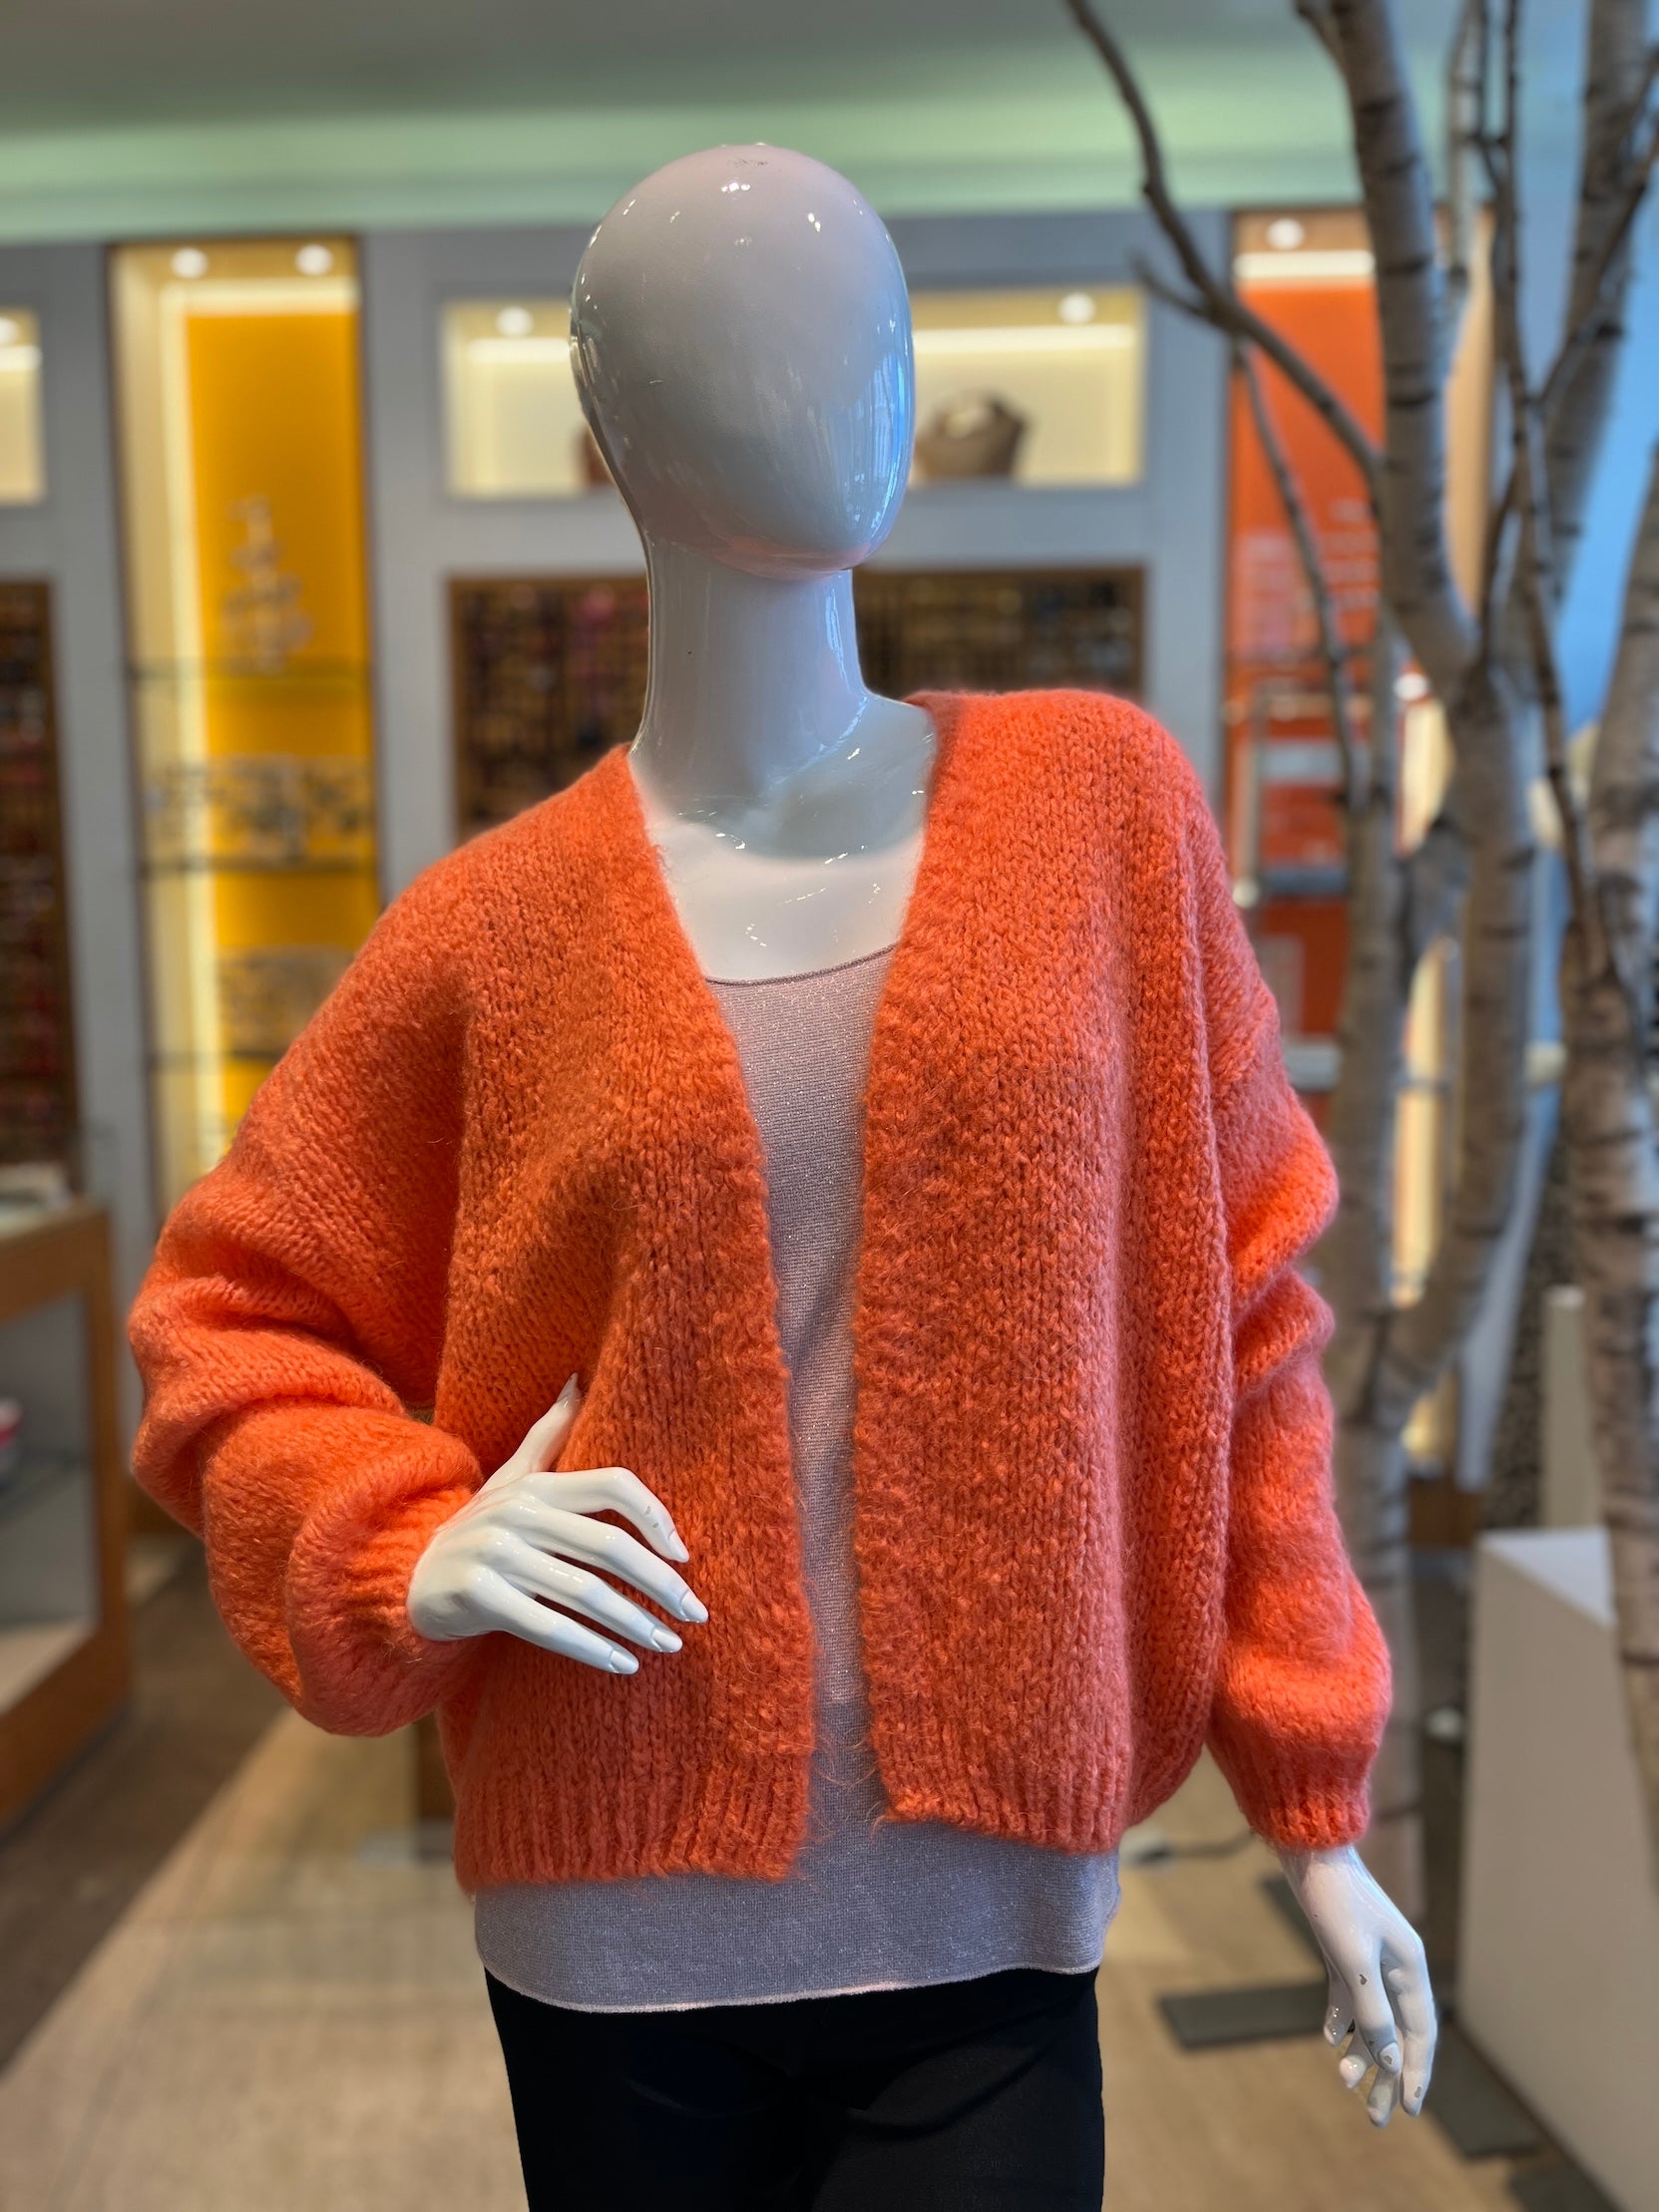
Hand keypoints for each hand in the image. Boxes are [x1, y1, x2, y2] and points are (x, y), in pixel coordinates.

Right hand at [406, 1377, 706, 1673]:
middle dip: (660, 1583)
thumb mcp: (509, 1478)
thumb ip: (548, 1435)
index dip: (656, 1516)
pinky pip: (549, 1627)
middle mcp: (519, 1514)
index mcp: (537, 1486)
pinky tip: (625, 1666)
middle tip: (695, 1612)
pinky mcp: (480, 1597)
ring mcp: (497, 1555)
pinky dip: (592, 1649)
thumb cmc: (477, 1528)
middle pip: (609, 1547)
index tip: (684, 1555)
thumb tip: (579, 1378)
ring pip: (585, 1593)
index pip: (613, 1486)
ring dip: (635, 1624)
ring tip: (668, 1644)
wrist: (409, 1577)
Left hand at [1277, 1844, 1435, 2125]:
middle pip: (1397, 2032)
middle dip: (1388, 2075)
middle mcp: (1397, 1965)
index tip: (1408, 2109)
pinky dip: (1343, 2019)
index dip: (1415, 2073)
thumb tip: (1387, 2058)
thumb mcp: (1353, 1960)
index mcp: (1410, 1967)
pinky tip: (1331, 2040)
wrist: (1309, 1849)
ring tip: (1345, 2082)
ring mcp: (1371, 1957)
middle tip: (1376, 2118)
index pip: (1420, 2034)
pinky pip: (1350, 1996)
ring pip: (1373, 2018)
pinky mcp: (1345, 1949)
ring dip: (1362, 2051)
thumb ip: (1372, 2010)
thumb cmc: (1335, 1900)